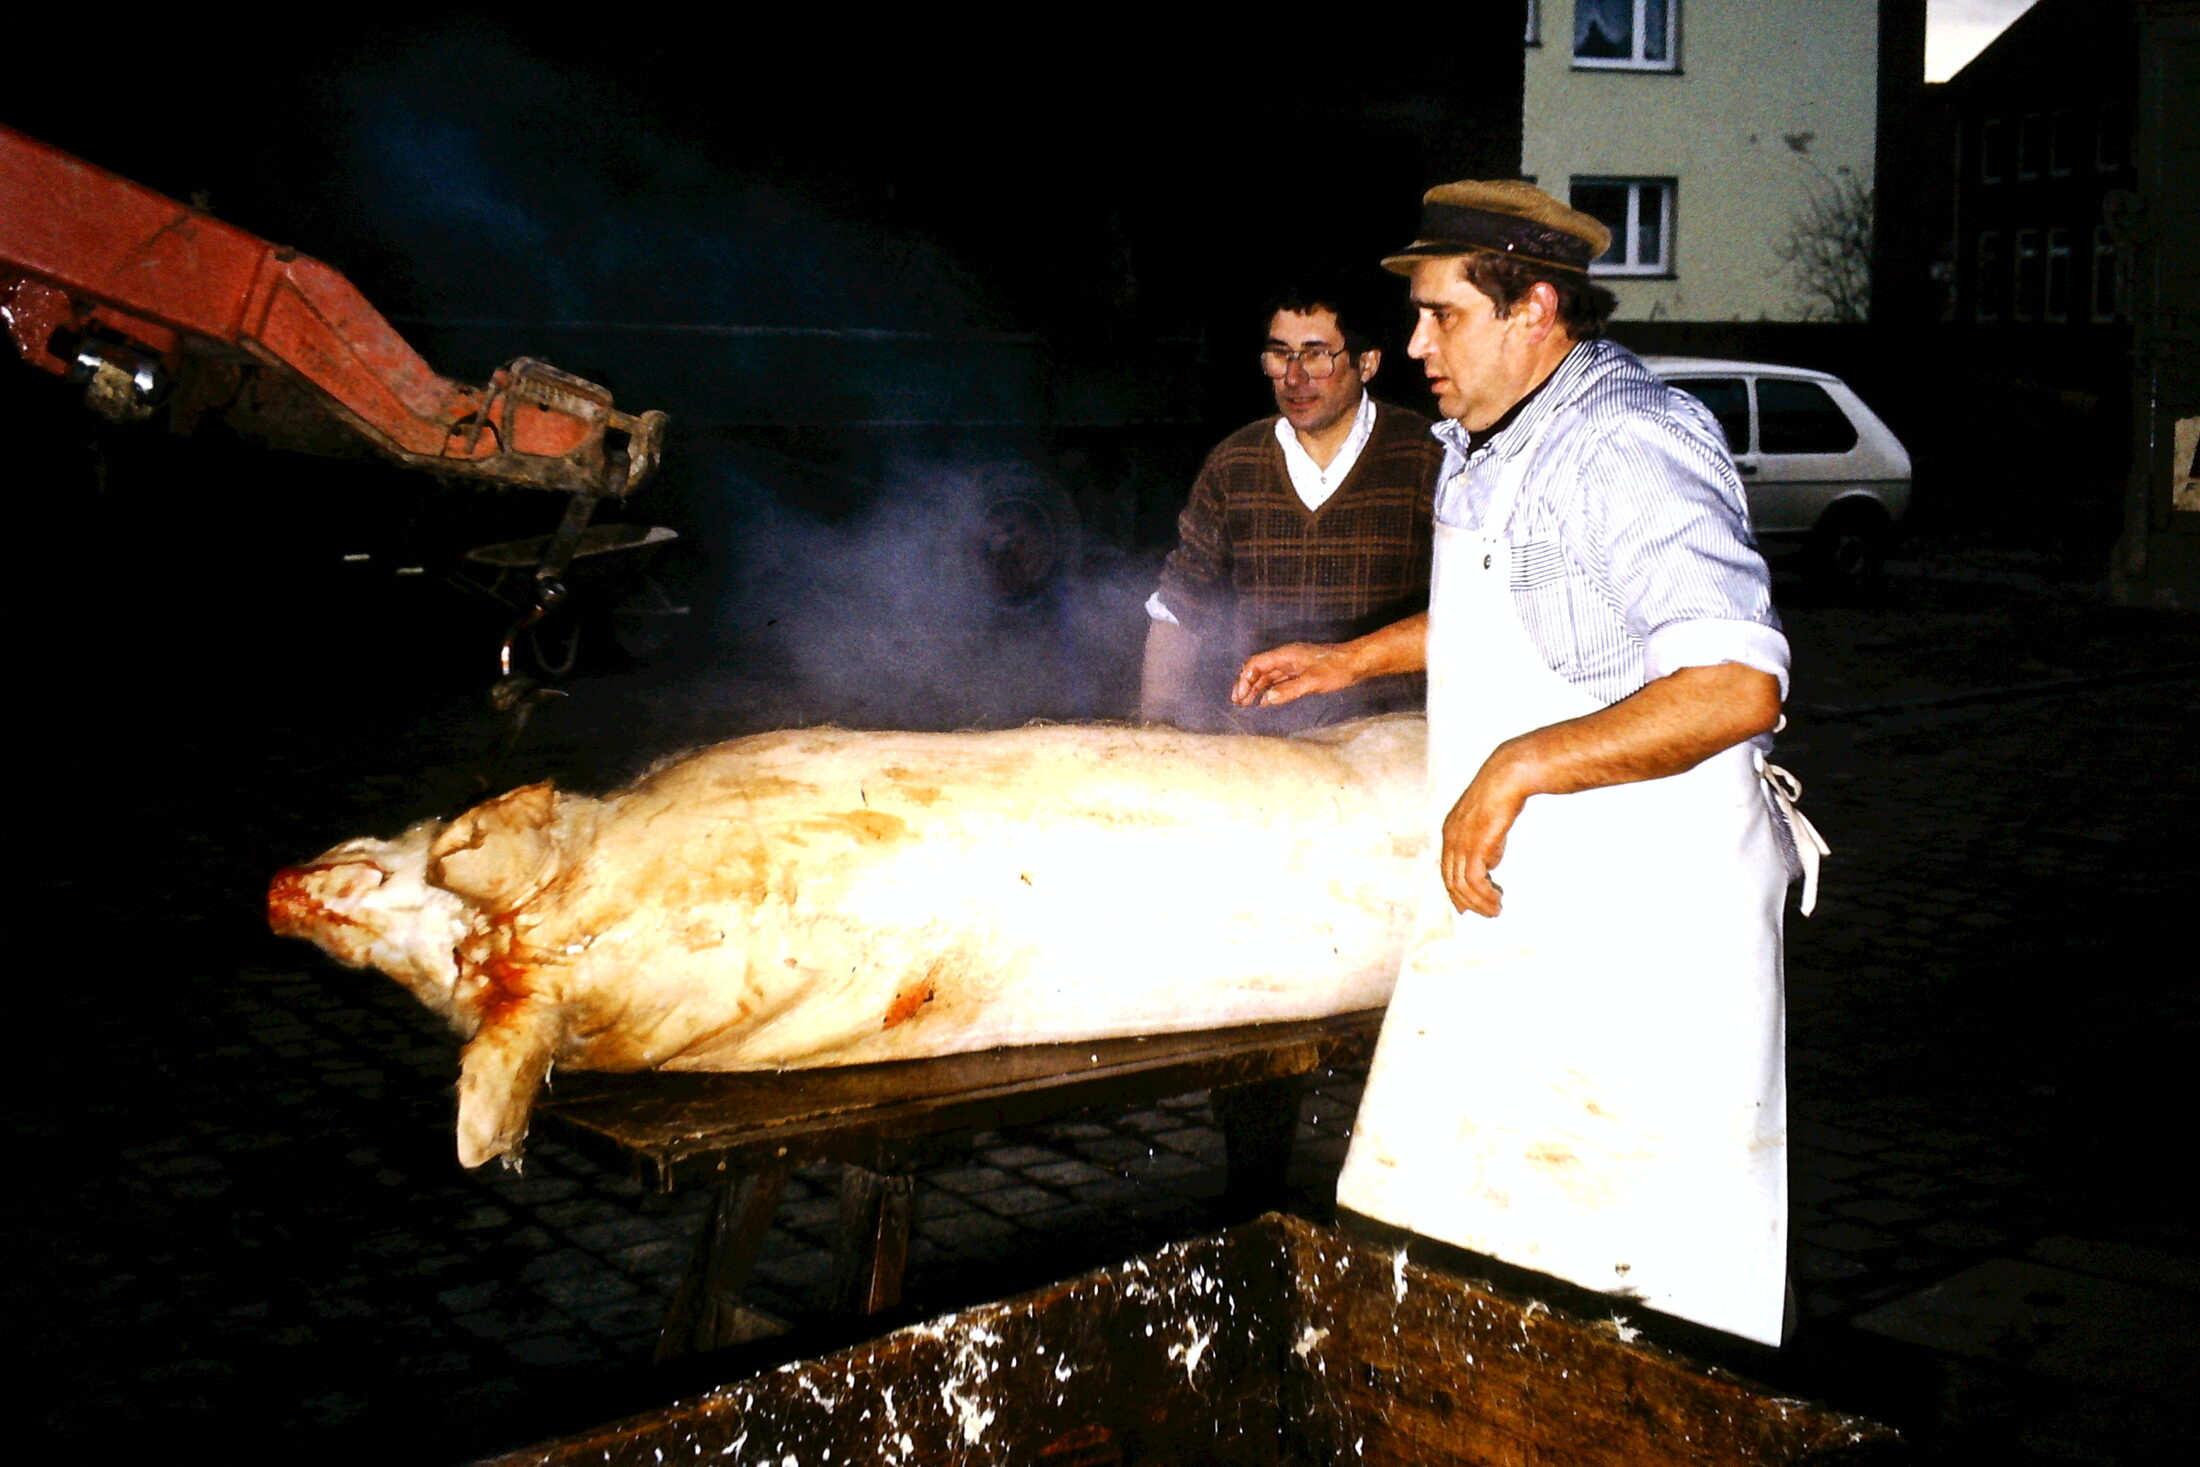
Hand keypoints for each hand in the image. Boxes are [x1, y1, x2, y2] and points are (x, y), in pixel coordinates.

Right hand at [1231, 642, 1353, 708]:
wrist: (1356, 663)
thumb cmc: (1337, 669)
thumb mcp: (1312, 681)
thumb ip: (1288, 690)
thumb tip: (1266, 700)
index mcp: (1285, 655)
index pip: (1256, 664)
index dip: (1245, 679)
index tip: (1240, 695)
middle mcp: (1286, 658)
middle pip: (1259, 669)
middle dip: (1246, 685)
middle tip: (1238, 702)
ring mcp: (1293, 665)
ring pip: (1268, 676)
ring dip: (1256, 689)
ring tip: (1246, 704)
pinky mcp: (1300, 672)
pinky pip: (1278, 680)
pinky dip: (1269, 690)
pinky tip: (1265, 701)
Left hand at [1439, 751, 1529, 917]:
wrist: (1507, 778)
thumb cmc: (1502, 796)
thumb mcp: (1488, 825)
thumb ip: (1486, 846)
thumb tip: (1489, 867)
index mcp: (1450, 832)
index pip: (1447, 869)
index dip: (1456, 891)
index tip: (1467, 907)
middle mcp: (1450, 839)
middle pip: (1451, 881)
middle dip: (1468, 902)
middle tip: (1487, 913)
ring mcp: (1460, 843)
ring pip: (1461, 885)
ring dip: (1479, 903)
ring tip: (1496, 910)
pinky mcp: (1473, 846)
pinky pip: (1473, 880)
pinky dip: (1484, 895)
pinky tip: (1496, 899)